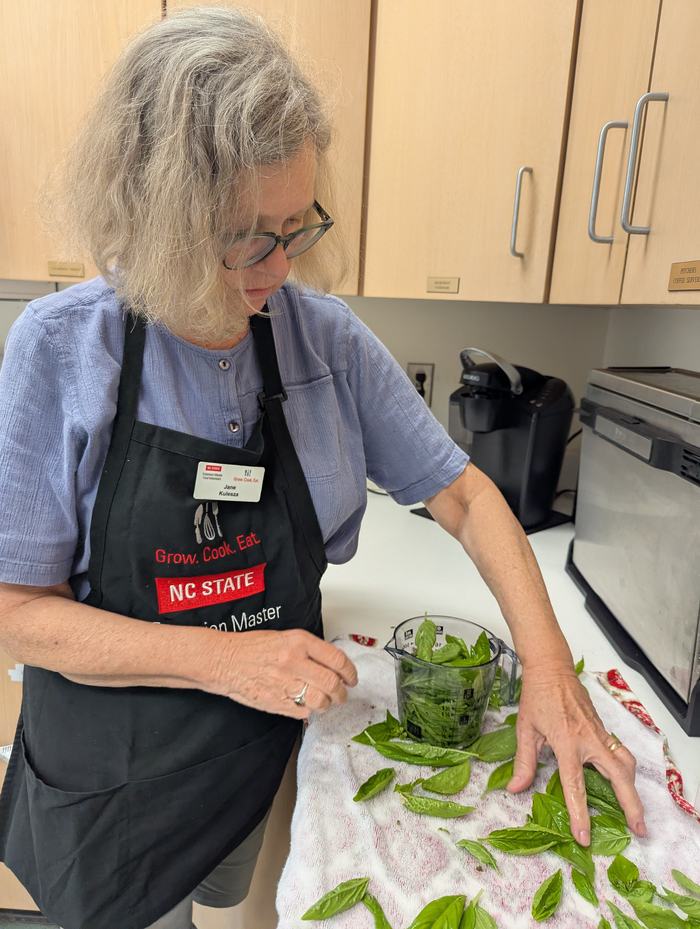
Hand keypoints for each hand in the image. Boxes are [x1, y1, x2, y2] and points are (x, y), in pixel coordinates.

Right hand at [213, 628, 357, 718]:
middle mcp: (294, 662)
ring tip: (326, 701)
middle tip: (342, 694)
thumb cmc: (253, 648)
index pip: (337, 659)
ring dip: (328, 704)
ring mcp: (285, 684)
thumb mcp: (286, 638)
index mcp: (299, 642)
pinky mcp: (277, 702)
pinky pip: (304, 712)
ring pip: (321, 701)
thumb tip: (333, 665)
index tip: (352, 678)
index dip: (350, 672)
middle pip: (332, 683)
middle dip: (342, 693)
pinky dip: (309, 710)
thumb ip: (310, 650)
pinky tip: (305, 704)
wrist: (225, 660)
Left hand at [506, 664, 646, 844]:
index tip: (584, 836)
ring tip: (635, 812)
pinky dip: (626, 772)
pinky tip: (623, 785)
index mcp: (566, 741)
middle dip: (631, 805)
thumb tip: (515, 789)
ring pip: (625, 764)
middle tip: (638, 830)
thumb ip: (523, 762)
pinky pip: (620, 753)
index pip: (575, 784)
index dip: (579, 813)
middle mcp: (589, 739)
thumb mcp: (525, 729)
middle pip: (619, 776)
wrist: (551, 668)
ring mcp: (599, 733)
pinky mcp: (603, 729)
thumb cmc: (536, 696)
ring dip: (632, 788)